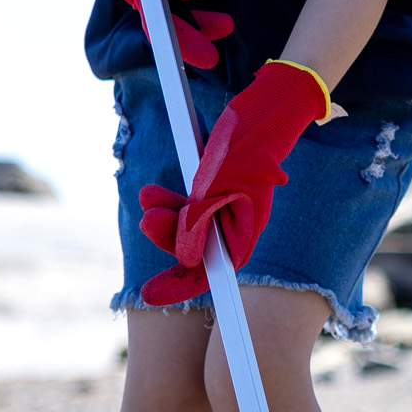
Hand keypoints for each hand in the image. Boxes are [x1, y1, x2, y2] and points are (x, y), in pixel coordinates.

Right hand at [60, 0, 232, 69]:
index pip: (153, 8)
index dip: (178, 33)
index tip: (202, 53)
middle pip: (165, 20)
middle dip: (195, 30)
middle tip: (227, 27)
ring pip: (174, 13)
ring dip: (201, 17)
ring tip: (227, 21)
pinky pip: (175, 5)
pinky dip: (196, 8)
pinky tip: (217, 9)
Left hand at [136, 61, 331, 300]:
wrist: (263, 115)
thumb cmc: (247, 149)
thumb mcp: (222, 185)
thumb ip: (202, 219)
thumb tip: (183, 253)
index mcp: (245, 233)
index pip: (212, 271)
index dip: (181, 285)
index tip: (150, 296)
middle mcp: (233, 227)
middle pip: (193, 247)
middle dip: (167, 236)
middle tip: (148, 218)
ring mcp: (222, 211)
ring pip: (185, 226)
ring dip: (164, 215)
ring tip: (147, 194)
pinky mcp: (212, 194)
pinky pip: (186, 207)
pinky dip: (170, 202)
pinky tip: (153, 193)